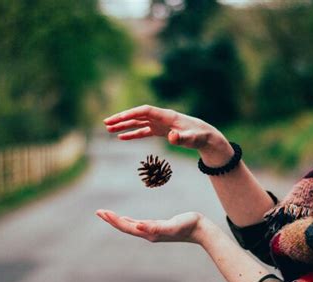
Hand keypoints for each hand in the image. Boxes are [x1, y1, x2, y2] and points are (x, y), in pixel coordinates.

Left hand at [96, 209, 204, 243]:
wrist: (200, 230)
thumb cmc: (188, 225)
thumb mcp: (172, 225)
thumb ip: (156, 227)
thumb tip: (139, 226)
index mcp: (149, 232)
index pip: (127, 226)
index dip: (114, 220)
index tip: (103, 212)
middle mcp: (148, 233)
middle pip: (125, 227)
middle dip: (111, 220)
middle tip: (98, 212)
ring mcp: (152, 231)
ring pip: (130, 226)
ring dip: (118, 221)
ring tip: (107, 215)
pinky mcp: (157, 228)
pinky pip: (138, 225)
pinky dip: (129, 222)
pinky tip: (127, 220)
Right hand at [103, 105, 227, 151]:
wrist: (206, 137)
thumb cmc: (200, 136)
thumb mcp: (193, 139)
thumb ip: (183, 138)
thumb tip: (171, 138)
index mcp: (166, 116)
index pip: (145, 111)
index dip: (131, 113)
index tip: (117, 118)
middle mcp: (161, 117)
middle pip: (137, 115)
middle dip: (121, 118)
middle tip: (106, 123)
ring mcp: (160, 124)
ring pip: (138, 122)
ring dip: (124, 125)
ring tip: (109, 129)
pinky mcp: (160, 131)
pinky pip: (143, 131)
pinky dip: (132, 134)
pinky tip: (122, 137)